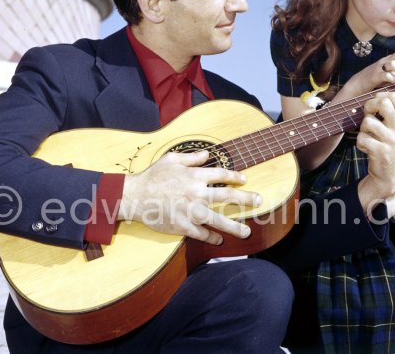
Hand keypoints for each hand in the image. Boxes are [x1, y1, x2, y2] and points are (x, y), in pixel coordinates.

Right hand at [118, 150, 261, 244]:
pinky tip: (219, 240)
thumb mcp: (171, 159)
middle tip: (259, 201)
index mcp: (195, 176)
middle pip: (227, 196)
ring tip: (247, 232)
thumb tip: (208, 154)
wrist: (135, 197)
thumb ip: (192, 157)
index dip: (235, 176)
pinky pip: (201, 234)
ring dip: (234, 226)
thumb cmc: (153, 176)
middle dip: (245, 199)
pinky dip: (211, 238)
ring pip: (218, 220)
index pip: (221, 175)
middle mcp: (196, 194)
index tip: (244, 179)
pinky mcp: (182, 226)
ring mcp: (190, 211)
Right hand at [346, 51, 394, 96]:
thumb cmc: (375, 82)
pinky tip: (394, 83)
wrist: (356, 86)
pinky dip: (393, 79)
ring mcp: (378, 68)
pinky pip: (386, 75)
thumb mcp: (390, 78)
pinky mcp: (373, 77)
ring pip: (394, 64)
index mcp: (388, 61)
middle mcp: (384, 62)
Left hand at [356, 92, 394, 211]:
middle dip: (369, 106)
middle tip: (368, 116)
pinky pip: (362, 138)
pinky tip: (366, 148)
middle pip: (383, 103)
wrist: (391, 173)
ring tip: (368, 136)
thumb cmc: (388, 145)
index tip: (374, 107)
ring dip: (362, 129)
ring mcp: (390, 140)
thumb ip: (389, 113)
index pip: (393, 96)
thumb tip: (376, 96)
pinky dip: (360, 143)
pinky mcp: (381, 151)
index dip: (379, 96)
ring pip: (367, 121)